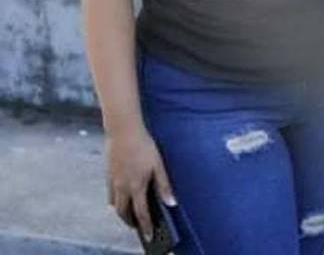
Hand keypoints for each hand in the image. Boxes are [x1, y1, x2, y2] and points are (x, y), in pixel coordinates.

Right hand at [105, 125, 175, 241]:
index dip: (145, 226)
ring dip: (122, 212)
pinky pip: (110, 194)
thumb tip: (171, 203)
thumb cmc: (144, 146)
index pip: (140, 213)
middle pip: (123, 212)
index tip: (148, 236)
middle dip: (130, 222)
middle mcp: (122, 187)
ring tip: (130, 214)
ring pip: (114, 204)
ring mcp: (113, 181)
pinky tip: (122, 197)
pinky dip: (116, 201)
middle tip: (138, 226)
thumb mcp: (158, 165)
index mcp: (136, 186)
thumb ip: (164, 185)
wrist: (123, 132)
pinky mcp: (108, 174)